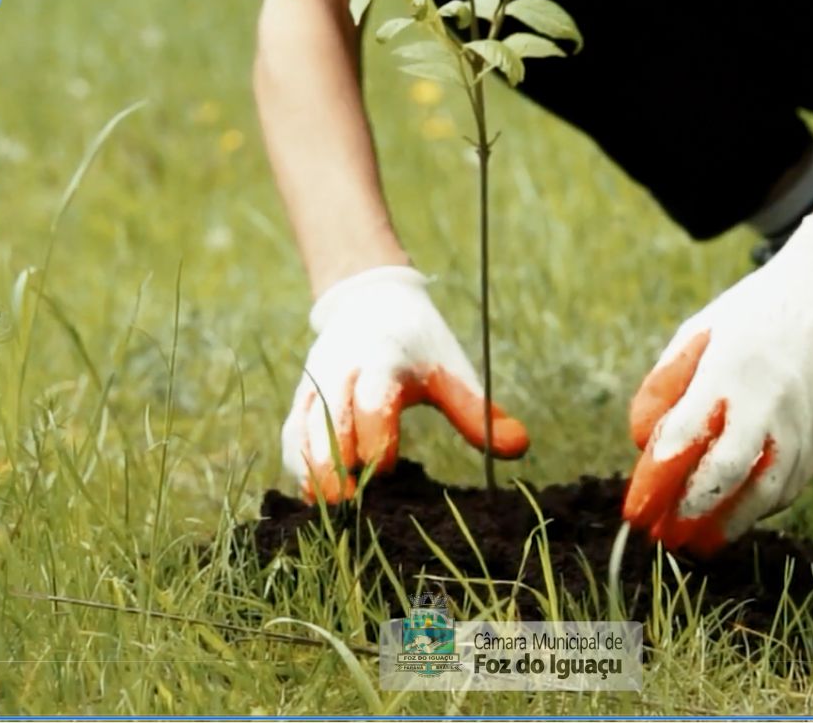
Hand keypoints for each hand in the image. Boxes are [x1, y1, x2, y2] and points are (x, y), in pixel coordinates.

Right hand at [282, 266, 528, 501]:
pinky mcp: (302, 400)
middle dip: (337, 465)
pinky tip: (318, 500)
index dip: (379, 438)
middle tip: (354, 505)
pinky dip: (299, 468)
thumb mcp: (449, 370)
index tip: (392, 471)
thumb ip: (477, 412)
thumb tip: (519, 448)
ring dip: (314, 471)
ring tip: (333, 510)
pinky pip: (292, 437)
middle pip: (330, 421)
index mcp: (383, 359)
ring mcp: (316, 386)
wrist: (371, 302)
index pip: (374, 399)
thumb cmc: (419, 344)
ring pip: (303, 432)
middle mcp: (341, 372)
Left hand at [622, 216, 812, 553]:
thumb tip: (641, 446)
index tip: (634, 510)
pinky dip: (758, 507)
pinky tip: (732, 516)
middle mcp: (769, 401)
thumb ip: (662, 391)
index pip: (683, 437)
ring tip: (695, 545)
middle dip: (689, 512)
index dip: (655, 480)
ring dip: (726, 524)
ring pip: (764, 492)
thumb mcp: (692, 337)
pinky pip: (789, 486)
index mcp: (727, 371)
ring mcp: (804, 424)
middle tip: (662, 538)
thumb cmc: (747, 322)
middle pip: (726, 473)